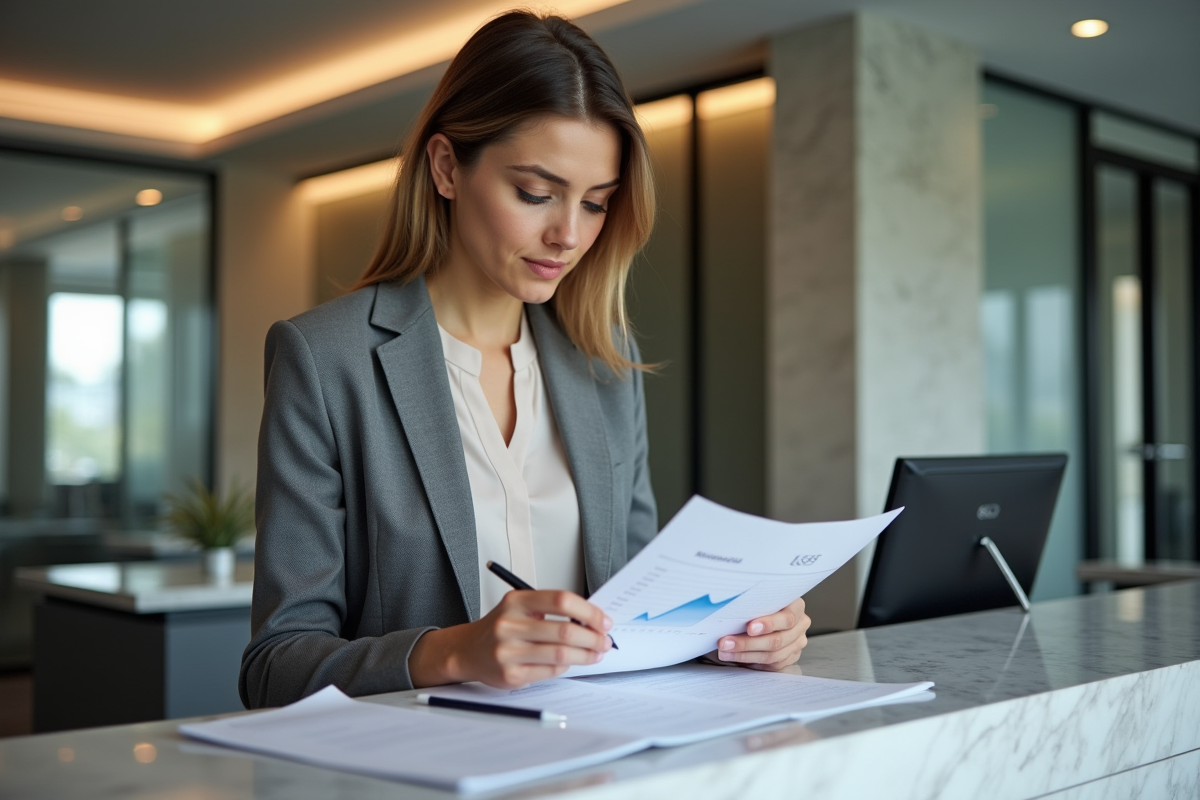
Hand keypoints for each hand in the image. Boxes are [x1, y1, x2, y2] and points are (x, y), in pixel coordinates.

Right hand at [408, 590, 613, 688]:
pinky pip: (550, 671)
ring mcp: (508, 651)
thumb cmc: (501, 627)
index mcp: (516, 602)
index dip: (589, 611)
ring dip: (586, 655)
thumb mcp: (520, 607)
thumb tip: (593, 620)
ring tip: (596, 653)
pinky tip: (571, 662)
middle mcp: (509, 625)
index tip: (603, 621)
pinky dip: (566, 666)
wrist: (468, 650)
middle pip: (565, 630)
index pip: (561, 600)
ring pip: (561, 654)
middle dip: (593, 638)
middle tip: (605, 641)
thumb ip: (552, 609)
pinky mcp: (511, 675)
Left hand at [713, 597, 809, 669]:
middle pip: (777, 640)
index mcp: (796, 606)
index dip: (768, 624)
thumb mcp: (758, 598)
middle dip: (748, 643)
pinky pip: (771, 665)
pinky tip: (735, 657)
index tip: (749, 628)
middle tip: (725, 643)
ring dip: (744, 655)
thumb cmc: (759, 603)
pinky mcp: (790, 657)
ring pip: (772, 655)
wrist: (763, 614)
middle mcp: (800, 624)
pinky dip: (751, 662)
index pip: (787, 618)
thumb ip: (751, 603)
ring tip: (724, 651)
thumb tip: (728, 608)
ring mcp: (797, 642)